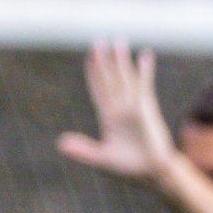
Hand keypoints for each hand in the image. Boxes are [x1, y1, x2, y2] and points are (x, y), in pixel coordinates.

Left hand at [56, 40, 174, 183]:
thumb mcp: (102, 159)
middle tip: (99, 40)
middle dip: (105, 61)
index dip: (93, 75)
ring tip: (119, 41)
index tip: (90, 58)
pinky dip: (145, 71)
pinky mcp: (147, 108)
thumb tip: (60, 144)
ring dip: (122, 60)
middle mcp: (120, 108)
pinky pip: (144, 85)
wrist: (153, 172)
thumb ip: (83, 150)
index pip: (98, 90)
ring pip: (125, 78)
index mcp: (108, 117)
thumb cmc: (129, 168)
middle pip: (110, 79)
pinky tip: (145, 55)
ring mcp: (133, 106)